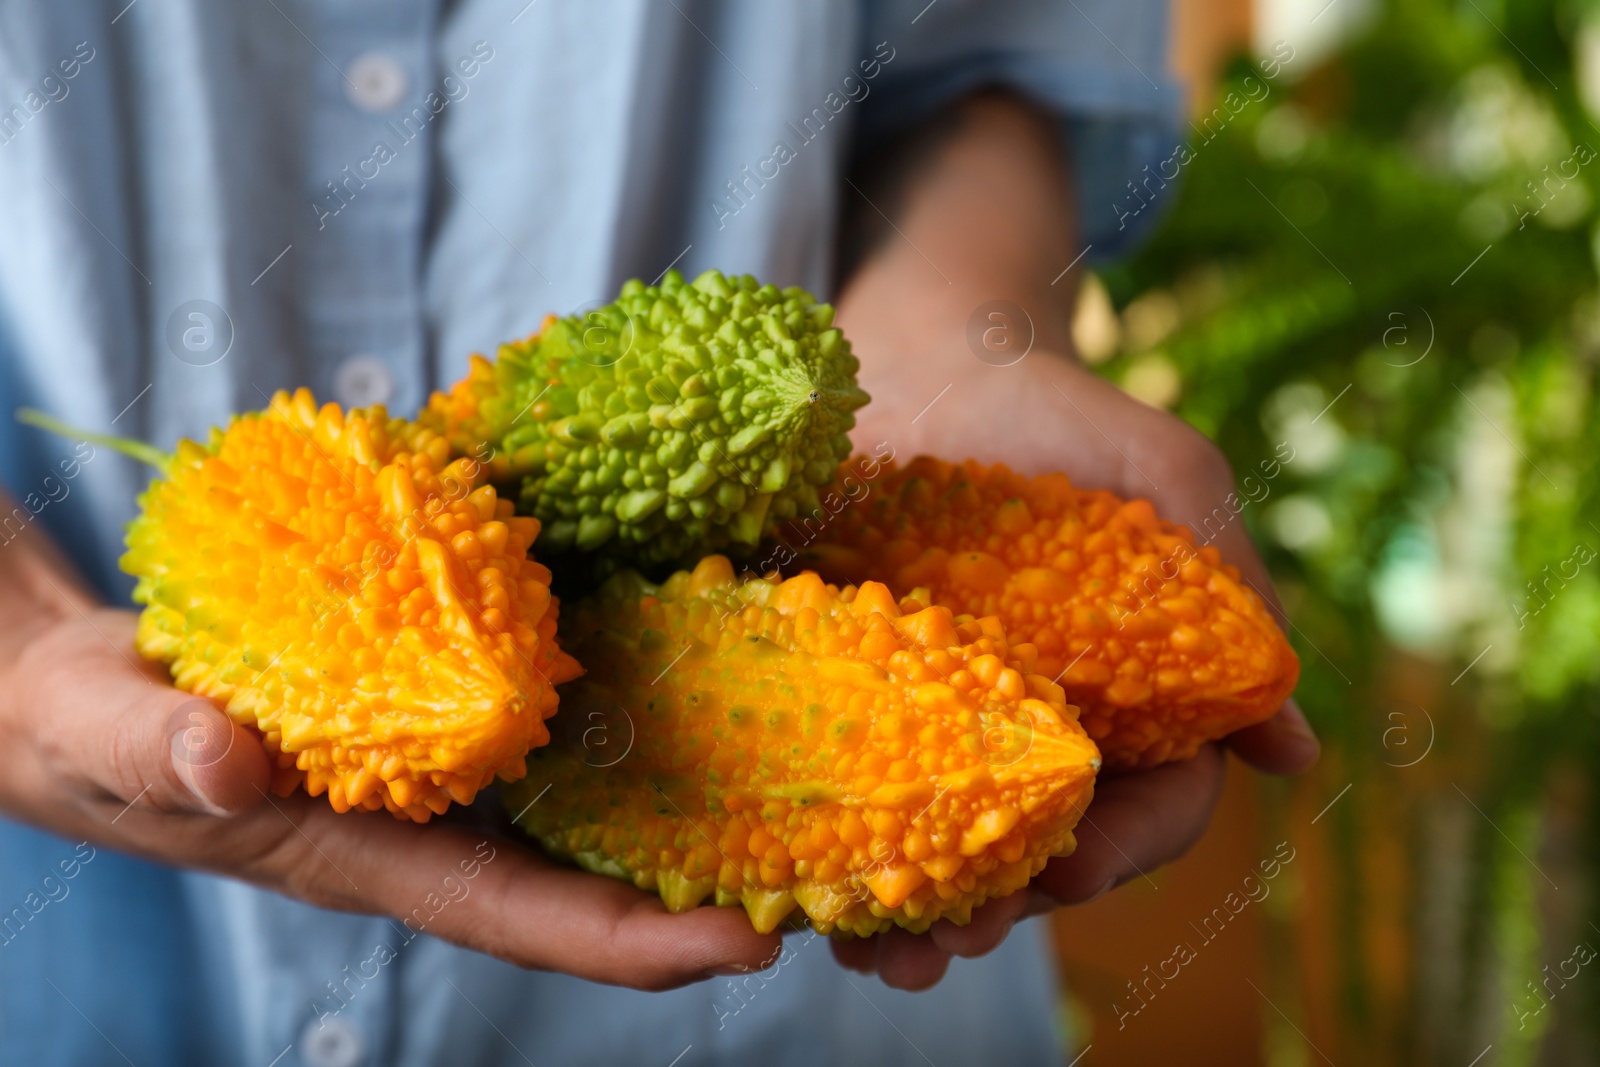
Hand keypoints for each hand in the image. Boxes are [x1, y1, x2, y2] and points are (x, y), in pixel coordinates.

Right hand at [0, 595, 779, 990]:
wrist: (92, 691)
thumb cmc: (96, 728)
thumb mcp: (110, 735)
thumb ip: (160, 750)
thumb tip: (231, 764)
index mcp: (383, 858)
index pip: (533, 919)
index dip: (642, 944)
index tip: (752, 944)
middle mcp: (444, 822)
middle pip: (599, 874)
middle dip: (711, 881)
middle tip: (843, 859)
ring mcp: (456, 765)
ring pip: (595, 800)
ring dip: (694, 798)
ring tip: (814, 767)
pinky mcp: (453, 701)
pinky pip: (560, 717)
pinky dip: (631, 707)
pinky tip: (696, 650)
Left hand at [830, 279, 1319, 990]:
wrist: (918, 360)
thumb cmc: (1059, 409)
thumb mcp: (1165, 473)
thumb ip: (1227, 588)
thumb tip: (1295, 750)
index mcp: (1126, 699)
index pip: (1152, 806)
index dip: (1120, 852)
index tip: (1068, 874)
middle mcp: (1035, 730)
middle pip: (1035, 855)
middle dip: (998, 910)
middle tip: (947, 942)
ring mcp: (937, 723)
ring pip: (938, 847)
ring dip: (910, 913)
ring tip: (869, 949)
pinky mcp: (847, 701)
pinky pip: (842, 793)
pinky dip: (826, 848)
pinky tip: (785, 887)